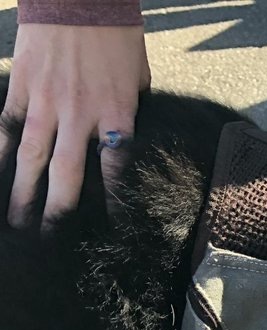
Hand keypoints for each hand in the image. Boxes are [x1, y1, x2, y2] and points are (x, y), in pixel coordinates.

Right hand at [0, 23, 150, 229]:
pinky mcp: (22, 86)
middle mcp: (80, 114)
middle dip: (56, 212)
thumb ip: (132, 112)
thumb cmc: (116, 35)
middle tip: (48, 241)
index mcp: (116, 114)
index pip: (116, 170)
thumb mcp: (138, 78)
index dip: (113, 203)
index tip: (109, 232)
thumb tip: (128, 140)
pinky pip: (6, 126)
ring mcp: (46, 101)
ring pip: (31, 157)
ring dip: (21, 193)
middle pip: (66, 175)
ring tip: (15, 222)